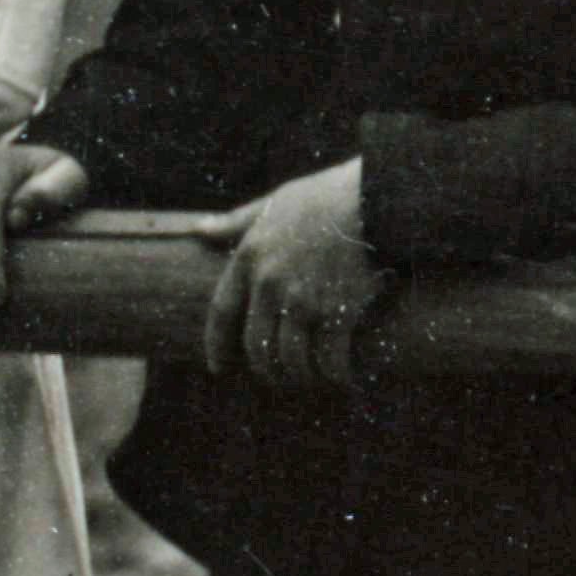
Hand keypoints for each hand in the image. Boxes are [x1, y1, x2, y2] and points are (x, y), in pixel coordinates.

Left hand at [202, 155, 381, 384]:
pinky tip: (343, 379)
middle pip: (257, 345)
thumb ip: (235, 221)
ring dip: (300, 376)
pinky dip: (336, 375)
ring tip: (311, 379)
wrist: (376, 199)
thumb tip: (199, 230)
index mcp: (250, 257)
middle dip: (267, 370)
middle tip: (278, 378)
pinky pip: (330, 360)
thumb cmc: (326, 196)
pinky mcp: (339, 312)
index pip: (221, 312)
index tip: (219, 368)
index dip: (217, 345)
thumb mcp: (273, 202)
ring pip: (291, 359)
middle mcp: (270, 284)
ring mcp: (304, 300)